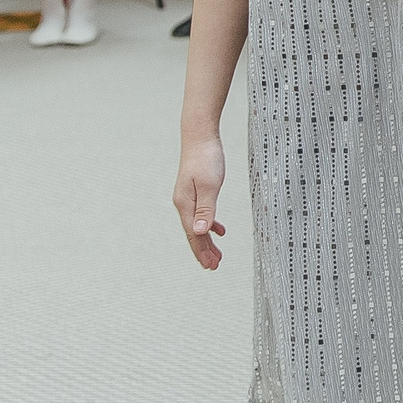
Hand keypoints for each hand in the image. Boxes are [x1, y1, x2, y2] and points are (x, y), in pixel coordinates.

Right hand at [174, 135, 227, 269]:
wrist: (200, 136)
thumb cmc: (206, 158)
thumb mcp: (210, 185)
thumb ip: (206, 209)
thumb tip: (199, 232)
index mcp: (185, 204)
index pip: (193, 235)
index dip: (201, 252)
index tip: (210, 266)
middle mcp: (184, 203)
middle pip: (193, 234)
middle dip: (204, 251)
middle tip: (214, 267)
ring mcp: (188, 197)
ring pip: (197, 225)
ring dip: (207, 241)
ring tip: (217, 255)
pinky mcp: (195, 191)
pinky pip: (201, 214)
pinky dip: (210, 225)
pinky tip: (219, 231)